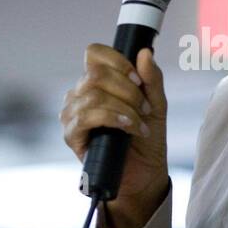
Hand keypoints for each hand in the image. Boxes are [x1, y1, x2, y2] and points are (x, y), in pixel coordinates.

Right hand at [60, 44, 169, 211]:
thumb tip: (145, 52)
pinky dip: (113, 118)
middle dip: (128, 90)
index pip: (94, 53)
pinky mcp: (71, 135)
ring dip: (124, 108)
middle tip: (144, 108)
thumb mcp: (156, 104)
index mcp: (96, 82)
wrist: (144, 174)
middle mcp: (79, 94)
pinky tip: (128, 128)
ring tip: (139, 123)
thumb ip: (151, 79)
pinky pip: (87, 116)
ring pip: (94, 95)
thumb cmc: (146, 138)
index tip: (139, 80)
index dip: (117, 61)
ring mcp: (72, 114)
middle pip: (96, 73)